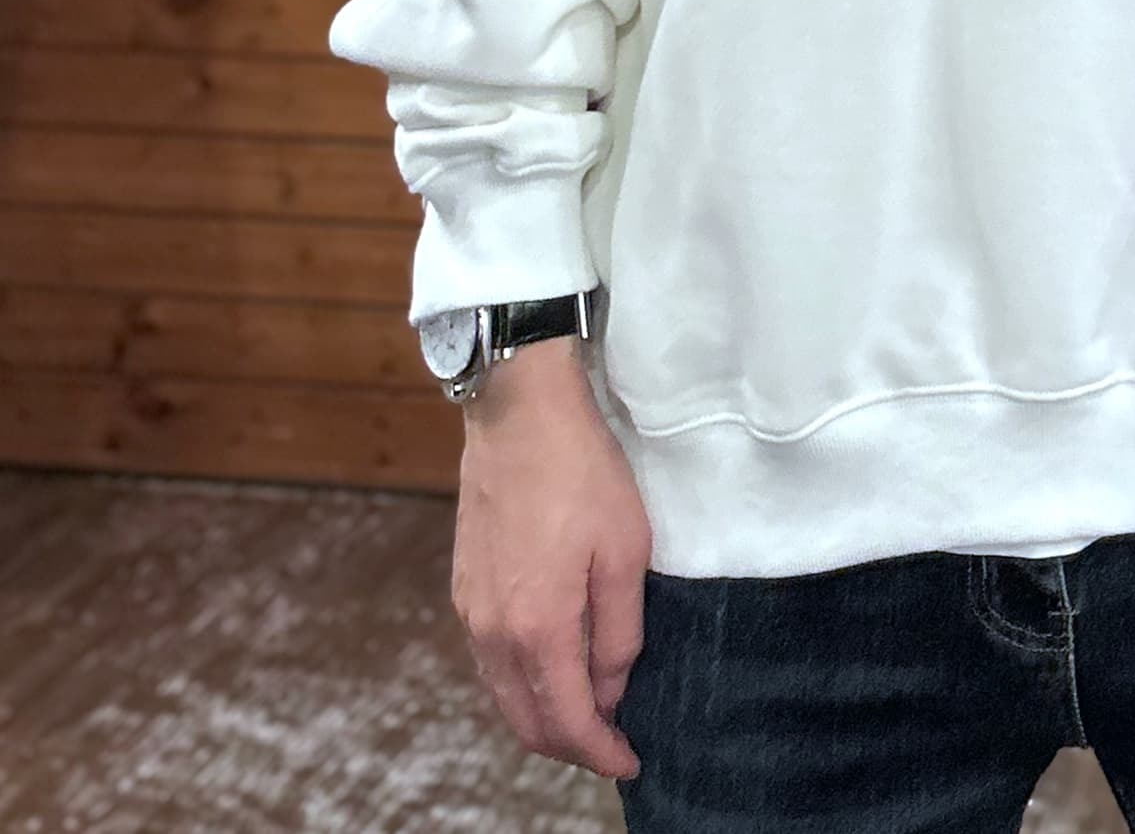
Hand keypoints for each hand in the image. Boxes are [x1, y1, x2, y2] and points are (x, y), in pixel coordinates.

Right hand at [453, 347, 650, 782]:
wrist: (519, 414)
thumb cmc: (582, 474)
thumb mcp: (626, 550)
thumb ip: (620, 632)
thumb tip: (610, 690)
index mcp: (539, 628)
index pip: (568, 721)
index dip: (600, 753)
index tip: (629, 761)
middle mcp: (494, 632)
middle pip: (527, 722)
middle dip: (570, 746)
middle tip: (611, 742)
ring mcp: (472, 611)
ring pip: (504, 695)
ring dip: (543, 716)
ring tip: (588, 709)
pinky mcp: (464, 587)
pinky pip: (490, 661)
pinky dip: (521, 682)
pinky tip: (552, 665)